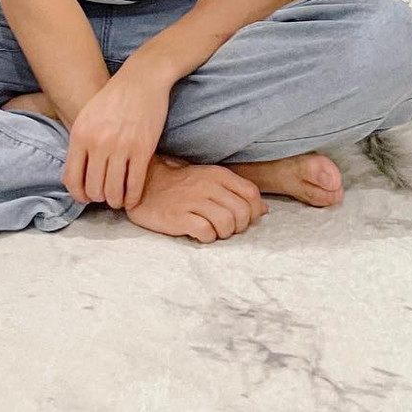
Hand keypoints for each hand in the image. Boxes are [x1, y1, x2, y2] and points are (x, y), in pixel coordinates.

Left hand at [61, 61, 172, 209]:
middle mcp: (98, 143)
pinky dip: (133, 197)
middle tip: (106, 195)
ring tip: (118, 199)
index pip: (72, 179)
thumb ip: (79, 143)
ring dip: (115, 201)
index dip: (79, 195)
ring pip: (112, 191)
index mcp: (80, 135)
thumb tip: (75, 174)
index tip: (87, 197)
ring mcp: (121, 147)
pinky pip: (135, 184)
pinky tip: (133, 198)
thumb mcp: (87, 115)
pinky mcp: (143, 149)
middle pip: (93, 189)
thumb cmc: (114, 96)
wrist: (142, 77)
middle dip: (99, 198)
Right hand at [125, 157, 268, 242]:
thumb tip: (264, 209)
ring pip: (226, 223)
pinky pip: (205, 232)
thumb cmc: (183, 185)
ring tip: (213, 231)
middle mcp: (208, 185)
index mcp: (218, 175)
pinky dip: (207, 237)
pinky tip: (201, 234)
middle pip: (242, 212)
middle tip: (227, 228)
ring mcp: (193, 201)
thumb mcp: (212, 180)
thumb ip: (238, 192)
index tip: (244, 219)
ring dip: (224, 233)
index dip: (254, 211)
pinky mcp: (179, 217)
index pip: (251, 193)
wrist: (147, 185)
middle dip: (239, 226)